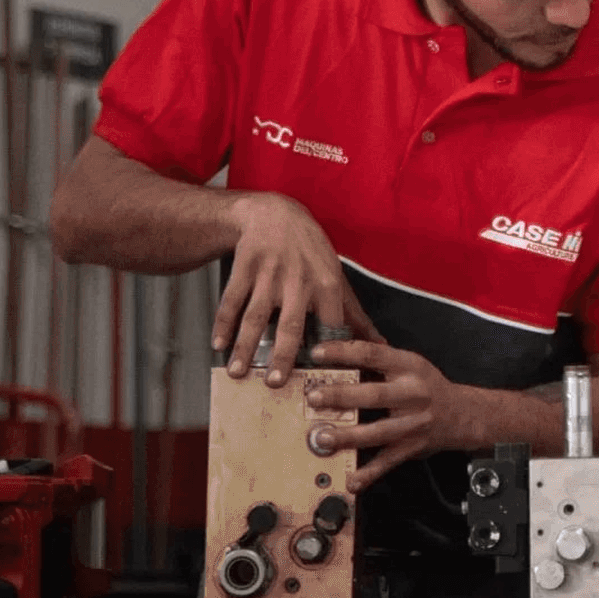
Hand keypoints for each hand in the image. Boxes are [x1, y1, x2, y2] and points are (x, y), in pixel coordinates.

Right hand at [215, 194, 377, 384]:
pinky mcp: (245, 267)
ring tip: (237, 372)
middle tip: (274, 383)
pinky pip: (232, 299)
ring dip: (245, 345)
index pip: (331, 324)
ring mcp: (270, 274)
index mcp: (327, 285)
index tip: (323, 378)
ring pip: (256, 315)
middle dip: (283, 355)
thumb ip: (354, 313)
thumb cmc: (312, 253)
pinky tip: (218, 344)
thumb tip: (380, 343)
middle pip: (292, 324)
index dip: (329, 351)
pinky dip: (223, 322)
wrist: (275, 214)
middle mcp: (299, 281)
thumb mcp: (337, 277)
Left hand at [303, 339, 462, 492]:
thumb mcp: (410, 364)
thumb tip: (339, 346)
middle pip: (374, 395)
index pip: (373, 354)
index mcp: (409, 367)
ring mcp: (412, 423)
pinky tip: (351, 480)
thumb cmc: (427, 387)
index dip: (345, 352)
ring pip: (378, 432)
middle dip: (342, 396)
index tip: (318, 353)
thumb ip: (379, 358)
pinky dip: (369, 474)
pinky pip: (387, 462)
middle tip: (314, 397)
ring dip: (349, 437)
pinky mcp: (411, 448)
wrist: (461, 414)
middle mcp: (412, 394)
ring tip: (322, 437)